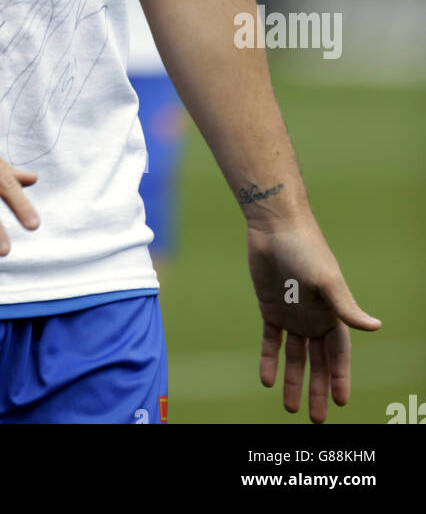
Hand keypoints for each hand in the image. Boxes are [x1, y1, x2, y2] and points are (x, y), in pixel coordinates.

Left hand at [246, 217, 380, 422]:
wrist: (275, 226)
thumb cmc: (306, 249)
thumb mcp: (327, 280)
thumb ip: (346, 307)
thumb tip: (376, 327)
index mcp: (332, 313)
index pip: (338, 353)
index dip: (340, 377)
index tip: (342, 402)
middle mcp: (313, 317)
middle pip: (317, 361)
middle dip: (318, 388)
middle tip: (316, 418)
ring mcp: (292, 314)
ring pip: (294, 355)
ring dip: (293, 380)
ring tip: (290, 407)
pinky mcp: (270, 307)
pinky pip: (270, 340)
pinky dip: (269, 359)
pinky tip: (266, 380)